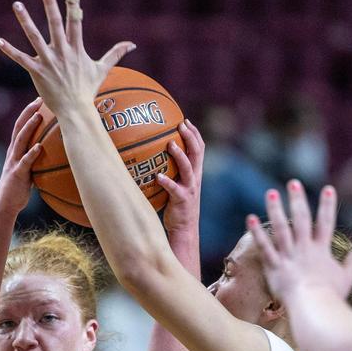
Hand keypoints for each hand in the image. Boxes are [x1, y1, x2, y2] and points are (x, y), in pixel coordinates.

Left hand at [0, 0, 135, 117]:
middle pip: (55, 22)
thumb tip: (132, 44)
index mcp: (76, 47)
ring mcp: (48, 61)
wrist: (75, 111)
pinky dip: (9, 50)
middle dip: (50, 4)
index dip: (74, 4)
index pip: (76, 20)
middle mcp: (62, 51)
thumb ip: (115, 53)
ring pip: (35, 37)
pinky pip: (21, 59)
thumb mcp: (102, 69)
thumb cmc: (87, 89)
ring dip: (25, 20)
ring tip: (17, 4)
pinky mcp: (37, 72)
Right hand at [0, 98, 44, 213]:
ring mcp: (13, 162)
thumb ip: (35, 160)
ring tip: (38, 116)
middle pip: (18, 127)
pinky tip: (39, 147)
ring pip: (20, 140)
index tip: (39, 101)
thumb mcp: (27, 170)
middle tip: (39, 100)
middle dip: (28, 112)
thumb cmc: (18, 188)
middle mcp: (12, 153)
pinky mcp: (17, 174)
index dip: (28, 113)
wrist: (5, 205)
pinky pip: (25, 162)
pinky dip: (32, 153)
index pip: (20, 126)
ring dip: (29, 127)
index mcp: (14, 150)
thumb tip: (50, 154)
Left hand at [158, 119, 204, 236]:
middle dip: (190, 137)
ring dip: (180, 155)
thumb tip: (151, 159)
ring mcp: (189, 189)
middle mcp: (195, 178)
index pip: (199, 149)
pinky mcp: (182, 200)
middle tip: (180, 125)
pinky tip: (158, 176)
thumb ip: (171, 172)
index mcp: (195, 173)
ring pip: (188, 168)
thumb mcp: (177, 186)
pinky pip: (174, 189)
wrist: (184, 229)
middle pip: (197, 153)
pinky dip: (167, 182)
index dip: (195, 134)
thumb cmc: (176, 207)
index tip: (185, 121)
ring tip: (170, 145)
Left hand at [246, 180, 351, 300]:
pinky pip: (264, 246)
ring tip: (271, 193)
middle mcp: (304, 249)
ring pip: (281, 228)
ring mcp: (289, 256)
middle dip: (298, 199)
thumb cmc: (330, 296)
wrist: (315, 309)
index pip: (326, 223)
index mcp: (321, 251)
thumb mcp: (346, 277)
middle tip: (293, 182)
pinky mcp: (274, 266)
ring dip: (276, 209)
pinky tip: (249, 217)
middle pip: (302, 219)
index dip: (327, 205)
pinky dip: (256, 232)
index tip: (328, 189)